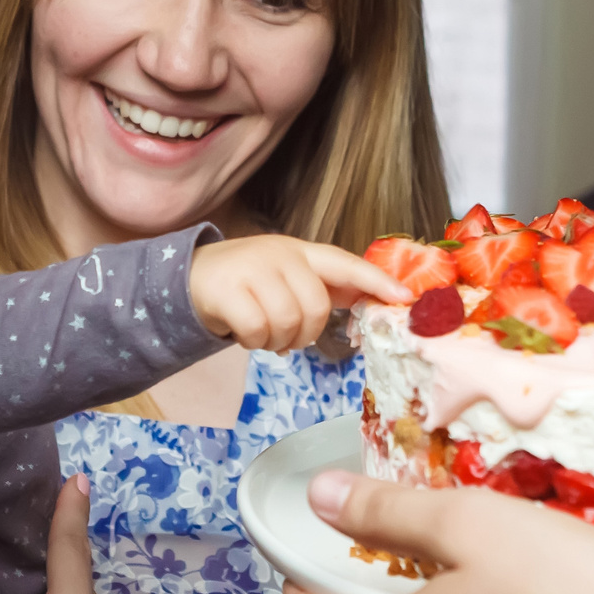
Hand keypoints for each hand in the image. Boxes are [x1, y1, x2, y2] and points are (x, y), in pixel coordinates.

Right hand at [190, 237, 408, 352]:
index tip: (404, 298)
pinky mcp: (227, 289)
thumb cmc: (247, 284)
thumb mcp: (285, 276)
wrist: (189, 278)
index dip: (376, 280)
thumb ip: (321, 287)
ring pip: (288, 322)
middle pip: (317, 306)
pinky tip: (245, 334)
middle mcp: (279, 253)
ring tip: (264, 335)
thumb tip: (371, 302)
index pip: (345, 262)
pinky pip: (258, 331)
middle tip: (287, 338)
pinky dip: (254, 343)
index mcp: (300, 251)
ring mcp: (252, 269)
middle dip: (306, 334)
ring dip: (277, 342)